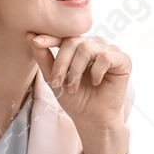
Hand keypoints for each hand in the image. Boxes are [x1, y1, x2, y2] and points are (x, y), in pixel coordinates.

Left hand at [30, 33, 130, 153]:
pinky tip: (97, 82)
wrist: (91, 118)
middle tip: (58, 82)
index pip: (65, 36)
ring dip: (76, 70)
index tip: (36, 41)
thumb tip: (30, 35)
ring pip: (87, 47)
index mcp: (80, 46)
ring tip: (74, 86)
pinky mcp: (124, 60)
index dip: (51, 38)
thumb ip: (43, 57)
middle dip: (62, 62)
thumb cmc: (75, 98)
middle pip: (74, 41)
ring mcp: (110, 51)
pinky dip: (97, 71)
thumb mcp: (53, 77)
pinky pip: (105, 57)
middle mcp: (95, 45)